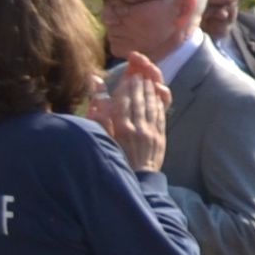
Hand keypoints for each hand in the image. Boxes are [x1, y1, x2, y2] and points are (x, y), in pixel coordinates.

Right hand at [87, 53, 167, 170]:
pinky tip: (157, 97)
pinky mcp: (160, 138)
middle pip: (139, 102)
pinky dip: (159, 105)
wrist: (135, 179)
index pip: (125, 102)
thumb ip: (98, 116)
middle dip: (140, 86)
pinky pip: (160, 117)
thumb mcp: (101, 138)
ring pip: (151, 107)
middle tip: (139, 75)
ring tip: (148, 81)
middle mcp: (137, 129)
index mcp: (121, 129)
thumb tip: (94, 97)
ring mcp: (151, 134)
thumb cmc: (113, 158)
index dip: (128, 88)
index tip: (129, 77)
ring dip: (150, 92)